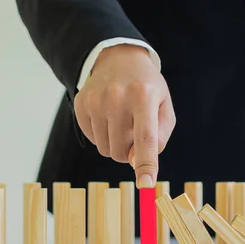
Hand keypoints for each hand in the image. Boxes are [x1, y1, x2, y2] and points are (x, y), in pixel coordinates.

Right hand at [74, 44, 175, 187]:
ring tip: (121, 121)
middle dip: (128, 152)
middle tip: (134, 132)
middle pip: (120, 152)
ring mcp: (95, 101)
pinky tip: (107, 117)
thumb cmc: (146, 88)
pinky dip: (102, 135)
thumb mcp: (164, 106)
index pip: (145, 138)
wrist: (118, 58)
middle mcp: (117, 98)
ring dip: (115, 144)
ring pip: (105, 149)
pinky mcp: (81, 105)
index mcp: (143, 97)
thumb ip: (159, 136)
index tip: (146, 185)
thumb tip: (137, 161)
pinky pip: (92, 139)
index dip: (146, 164)